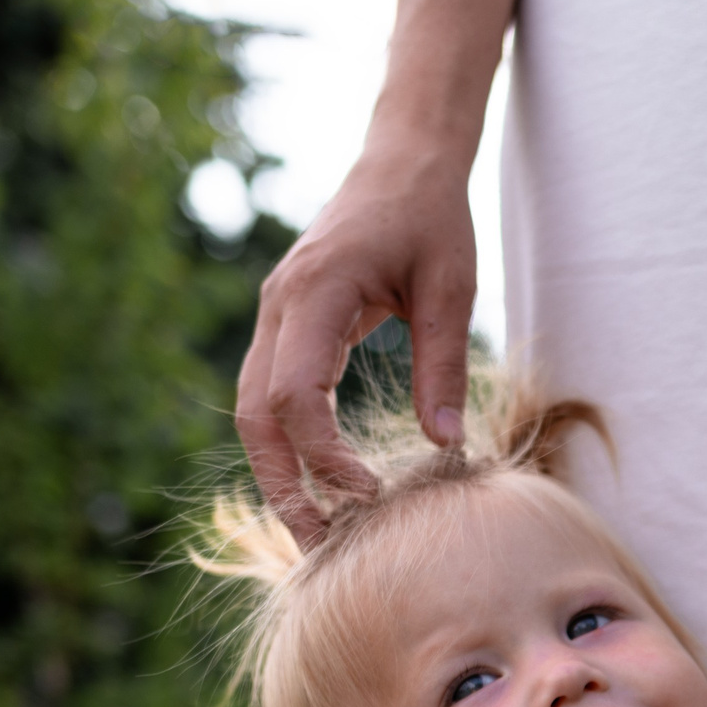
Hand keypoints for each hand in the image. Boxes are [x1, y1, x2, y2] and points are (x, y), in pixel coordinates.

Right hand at [234, 145, 478, 543]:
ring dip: (279, 472)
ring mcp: (276, 314)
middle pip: (256, 413)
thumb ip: (443, 366)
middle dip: (282, 484)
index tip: (369, 496)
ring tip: (319, 530)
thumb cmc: (434, 217)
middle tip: (324, 545)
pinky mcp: (287, 323)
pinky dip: (288, 443)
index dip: (324, 456)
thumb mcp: (453, 288)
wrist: (403, 161)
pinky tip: (320, 484)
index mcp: (317, 291)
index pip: (297, 394)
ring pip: (253, 408)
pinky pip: (272, 392)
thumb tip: (445, 448)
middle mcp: (280, 305)